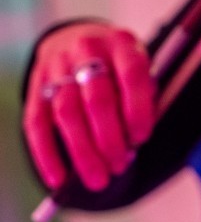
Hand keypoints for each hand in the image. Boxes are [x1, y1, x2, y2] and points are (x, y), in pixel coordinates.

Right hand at [23, 24, 155, 191]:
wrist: (81, 42)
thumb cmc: (119, 70)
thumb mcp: (140, 74)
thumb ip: (142, 102)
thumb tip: (131, 143)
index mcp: (122, 45)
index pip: (132, 76)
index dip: (137, 110)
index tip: (141, 139)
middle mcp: (87, 50)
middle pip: (96, 99)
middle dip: (109, 140)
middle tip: (119, 167)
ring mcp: (57, 67)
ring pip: (66, 113)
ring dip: (83, 152)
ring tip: (97, 180)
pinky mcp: (36, 86)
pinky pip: (36, 123)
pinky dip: (47, 154)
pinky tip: (58, 178)